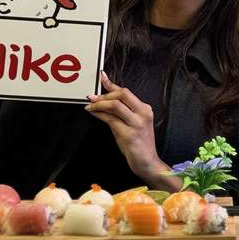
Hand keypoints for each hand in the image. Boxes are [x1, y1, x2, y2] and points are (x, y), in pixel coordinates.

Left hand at [85, 72, 177, 189]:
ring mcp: (137, 124)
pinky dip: (99, 114)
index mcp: (145, 109)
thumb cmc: (139, 144)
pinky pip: (110, 120)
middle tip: (92, 97)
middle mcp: (143, 114)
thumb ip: (121, 113)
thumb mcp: (132, 124)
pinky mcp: (129, 134)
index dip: (112, 83)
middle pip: (122, 94)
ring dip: (99, 104)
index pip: (126, 92)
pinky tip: (93, 113)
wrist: (148, 162)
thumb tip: (103, 102)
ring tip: (90, 105)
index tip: (102, 77)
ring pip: (115, 105)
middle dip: (104, 94)